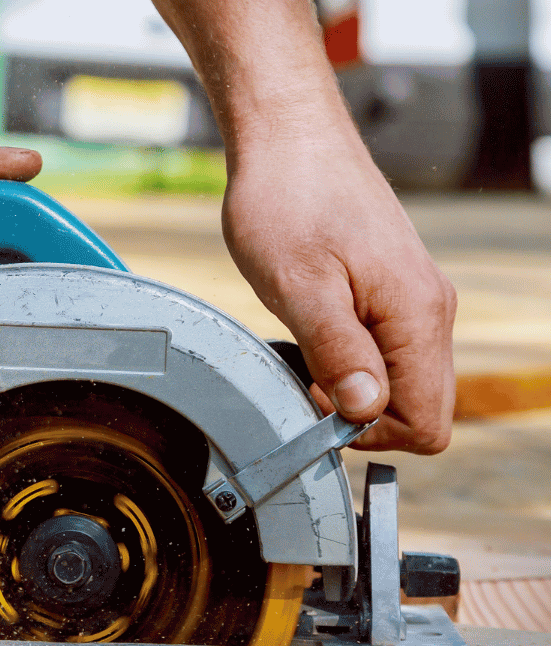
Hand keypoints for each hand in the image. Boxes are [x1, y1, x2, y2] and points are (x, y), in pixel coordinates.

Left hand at [219, 111, 455, 453]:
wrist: (289, 139)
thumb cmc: (288, 200)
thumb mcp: (300, 288)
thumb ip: (338, 353)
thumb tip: (366, 410)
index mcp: (418, 314)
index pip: (427, 421)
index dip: (370, 433)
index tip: (320, 404)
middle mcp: (430, 309)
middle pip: (422, 408)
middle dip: (363, 414)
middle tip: (307, 379)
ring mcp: (415, 299)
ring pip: (402, 380)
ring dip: (352, 384)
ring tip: (305, 348)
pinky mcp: (393, 290)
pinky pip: (387, 351)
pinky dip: (349, 358)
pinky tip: (313, 332)